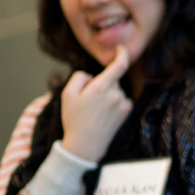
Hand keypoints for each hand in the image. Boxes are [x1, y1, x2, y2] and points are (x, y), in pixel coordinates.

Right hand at [60, 46, 132, 162]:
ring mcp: (122, 103)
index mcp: (101, 88)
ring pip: (116, 89)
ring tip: (95, 111)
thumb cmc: (74, 120)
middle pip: (111, 79)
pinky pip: (121, 99)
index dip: (122, 54)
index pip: (119, 66)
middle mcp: (115, 94)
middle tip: (88, 101)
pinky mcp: (126, 111)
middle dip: (101, 84)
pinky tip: (104, 113)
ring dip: (108, 94)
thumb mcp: (68, 95)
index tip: (120, 49)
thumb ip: (80, 77)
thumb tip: (93, 76)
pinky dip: (114, 102)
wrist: (86, 145)